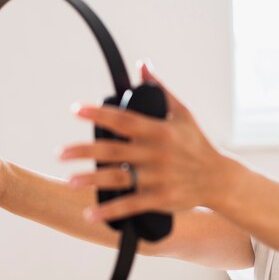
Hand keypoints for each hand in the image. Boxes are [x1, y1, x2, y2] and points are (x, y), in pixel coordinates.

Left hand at [60, 62, 231, 221]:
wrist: (219, 179)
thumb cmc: (198, 143)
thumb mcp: (183, 113)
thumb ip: (161, 90)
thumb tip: (142, 65)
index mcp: (159, 131)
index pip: (123, 120)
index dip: (98, 114)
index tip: (75, 110)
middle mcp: (156, 154)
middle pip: (113, 151)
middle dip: (84, 151)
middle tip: (59, 153)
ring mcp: (157, 178)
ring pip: (119, 179)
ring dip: (92, 180)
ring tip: (69, 180)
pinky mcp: (160, 199)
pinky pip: (131, 205)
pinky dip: (110, 211)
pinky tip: (91, 214)